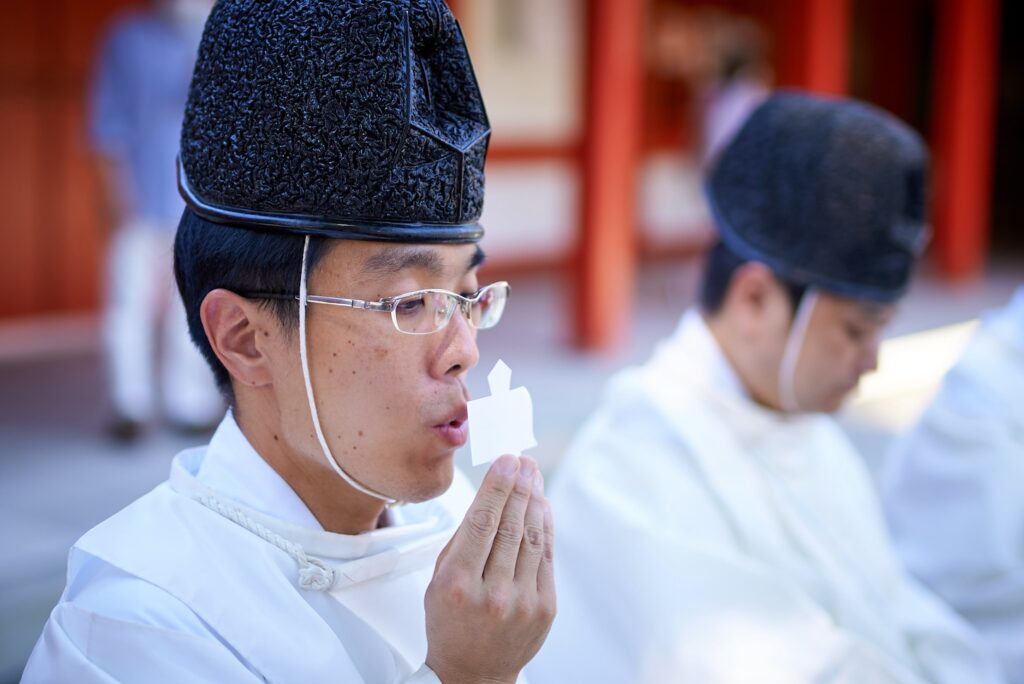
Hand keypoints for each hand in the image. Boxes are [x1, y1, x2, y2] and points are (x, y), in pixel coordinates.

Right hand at [425, 455, 555, 683]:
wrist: (473, 673)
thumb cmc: (450, 622)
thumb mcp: (438, 579)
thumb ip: (462, 539)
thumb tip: (489, 494)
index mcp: (457, 585)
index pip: (481, 522)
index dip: (497, 486)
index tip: (505, 461)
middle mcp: (491, 594)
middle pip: (510, 526)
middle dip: (519, 486)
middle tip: (522, 460)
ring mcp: (522, 602)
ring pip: (531, 537)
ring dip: (534, 500)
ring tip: (533, 476)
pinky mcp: (545, 608)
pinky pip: (546, 556)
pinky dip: (544, 526)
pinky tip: (541, 506)